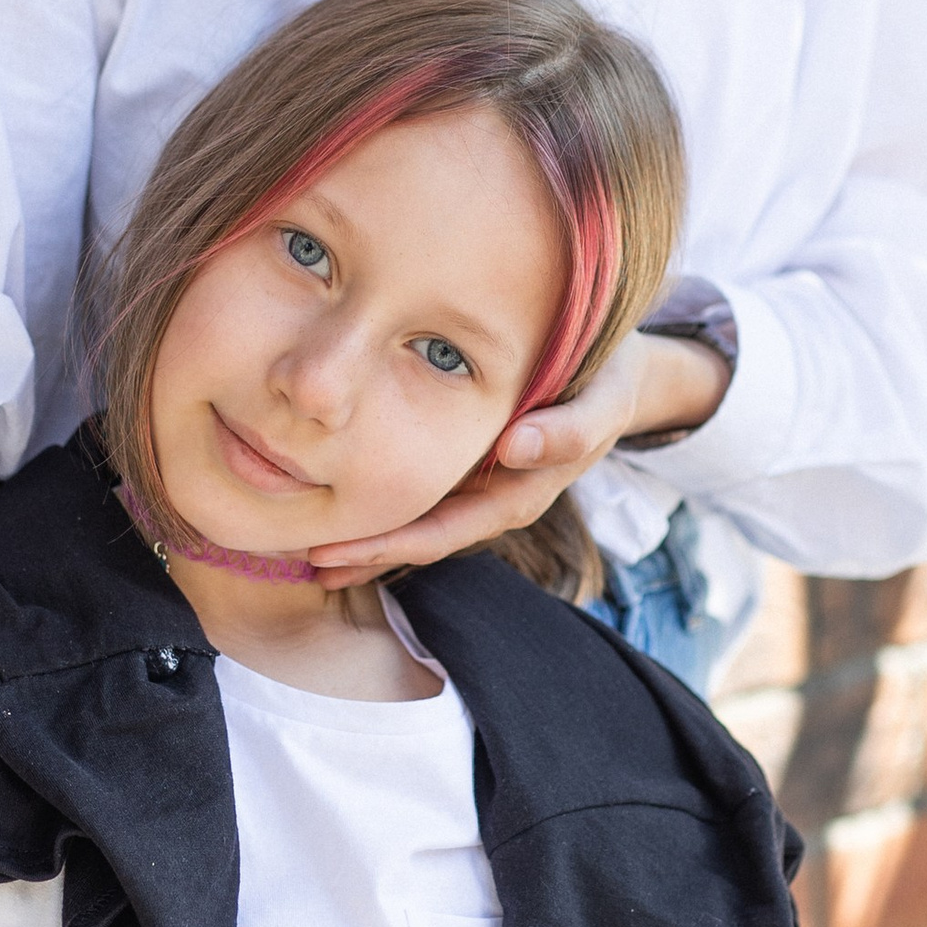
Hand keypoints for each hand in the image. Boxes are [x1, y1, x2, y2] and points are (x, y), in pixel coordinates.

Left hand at [304, 327, 729, 582]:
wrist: (624, 367)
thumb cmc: (611, 376)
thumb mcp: (605, 397)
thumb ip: (572, 429)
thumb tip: (516, 450)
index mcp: (521, 491)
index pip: (445, 530)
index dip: (388, 544)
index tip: (332, 552)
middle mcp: (496, 496)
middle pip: (423, 536)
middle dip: (366, 552)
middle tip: (303, 558)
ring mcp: (483, 482)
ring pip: (419, 519)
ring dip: (369, 535)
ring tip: (307, 548)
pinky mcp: (474, 462)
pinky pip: (425, 491)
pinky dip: (384, 499)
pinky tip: (339, 497)